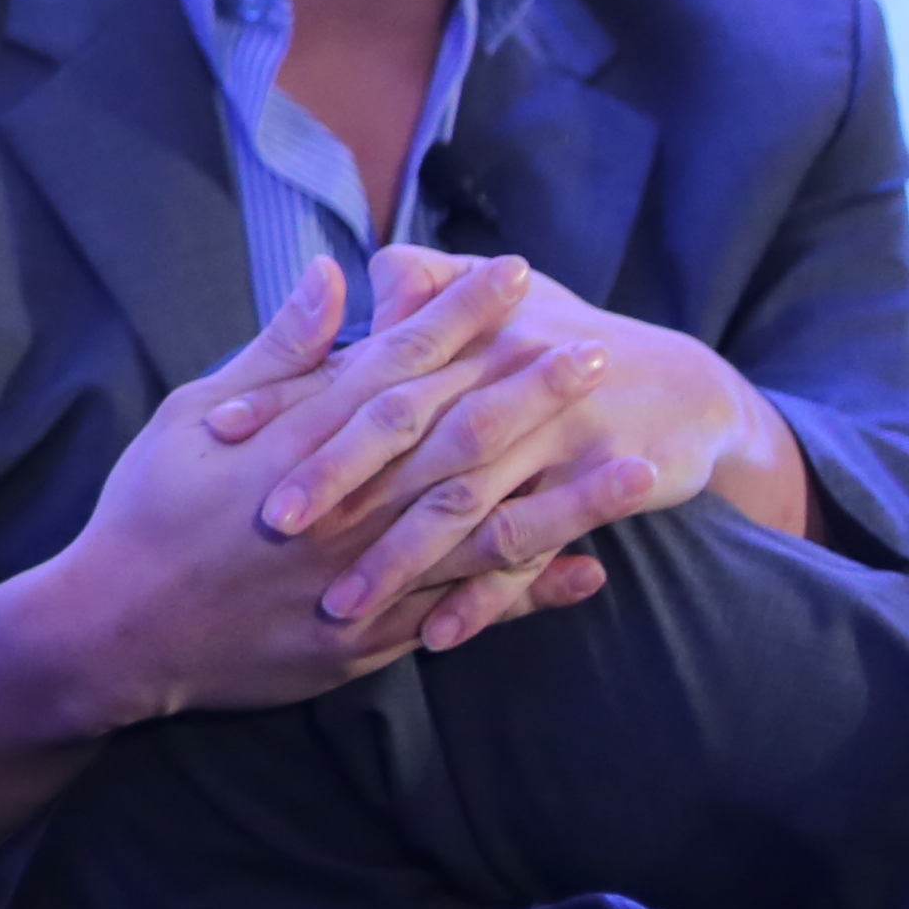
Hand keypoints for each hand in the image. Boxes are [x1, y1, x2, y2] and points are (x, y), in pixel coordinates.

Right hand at [0, 254, 604, 873]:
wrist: (117, 629)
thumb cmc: (147, 511)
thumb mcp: (192, 413)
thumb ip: (274, 353)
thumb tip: (328, 277)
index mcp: (303, 438)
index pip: (399, 361)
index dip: (461, 316)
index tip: (513, 275)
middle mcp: (347, 501)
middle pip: (459, 436)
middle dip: (533, 391)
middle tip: (600, 351)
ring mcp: (365, 571)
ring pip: (484, 527)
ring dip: (566, 496)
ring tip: (639, 468)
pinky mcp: (371, 634)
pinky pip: (466, 609)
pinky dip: (531, 590)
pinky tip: (589, 571)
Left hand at [283, 244, 807, 634]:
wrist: (689, 385)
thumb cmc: (564, 341)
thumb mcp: (497, 305)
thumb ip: (415, 290)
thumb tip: (338, 272)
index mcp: (462, 340)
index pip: (358, 368)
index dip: (290, 398)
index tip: (220, 431)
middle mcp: (499, 383)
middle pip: (405, 432)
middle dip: (338, 478)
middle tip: (272, 523)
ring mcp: (549, 439)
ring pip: (462, 504)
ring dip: (402, 558)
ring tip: (339, 603)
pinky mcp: (593, 488)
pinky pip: (531, 550)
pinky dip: (487, 596)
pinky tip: (438, 636)